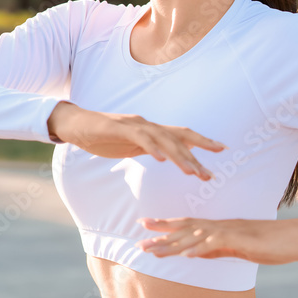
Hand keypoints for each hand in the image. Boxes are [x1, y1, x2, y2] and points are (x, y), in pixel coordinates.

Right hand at [48, 101, 225, 180]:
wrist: (75, 124)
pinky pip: (141, 138)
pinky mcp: (119, 129)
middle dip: (197, 155)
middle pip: (178, 137)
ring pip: (164, 139)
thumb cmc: (100, 135)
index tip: (222, 149)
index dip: (202, 141)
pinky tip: (162, 160)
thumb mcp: (128, 144)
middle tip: (211, 174)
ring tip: (192, 172)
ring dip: (180, 156)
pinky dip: (153, 148)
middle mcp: (146, 124)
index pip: (181, 134)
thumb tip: (163, 156)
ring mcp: (134, 125)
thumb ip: (146, 147)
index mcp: (150, 129)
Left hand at [135, 216, 297, 264]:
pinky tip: (189, 255)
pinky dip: (202, 248)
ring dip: (173, 244)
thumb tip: (194, 253)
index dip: (164, 224)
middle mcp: (218, 225)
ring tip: (155, 250)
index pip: (185, 223)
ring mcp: (228, 230)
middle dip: (160, 233)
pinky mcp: (240, 238)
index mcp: (217, 226)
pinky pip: (217, 244)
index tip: (144, 225)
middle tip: (139, 240)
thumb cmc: (266, 243)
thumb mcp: (235, 247)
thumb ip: (214, 248)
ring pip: (195, 236)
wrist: (292, 237)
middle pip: (184, 228)